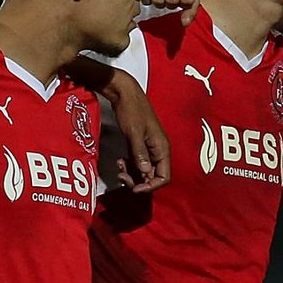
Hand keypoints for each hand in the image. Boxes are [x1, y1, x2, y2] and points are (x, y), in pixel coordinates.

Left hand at [98, 72, 169, 191]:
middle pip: (153, 176)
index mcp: (162, 148)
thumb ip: (140, 153)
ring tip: (119, 168)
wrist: (125, 94)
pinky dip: (129, 166)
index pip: (164, 176)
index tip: (134, 188)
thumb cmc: (132, 110)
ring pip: (144, 171)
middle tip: (121, 177)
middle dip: (138, 181)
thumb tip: (145, 172)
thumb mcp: (135, 132)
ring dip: (132, 174)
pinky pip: (138, 163)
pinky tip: (120, 162)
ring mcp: (149, 149)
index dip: (150, 185)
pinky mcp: (140, 145)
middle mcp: (158, 151)